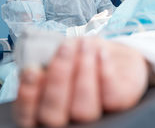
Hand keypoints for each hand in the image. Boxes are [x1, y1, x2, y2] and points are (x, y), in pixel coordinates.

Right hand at [14, 37, 148, 127]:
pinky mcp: (119, 108)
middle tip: (64, 47)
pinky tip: (101, 51)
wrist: (115, 58)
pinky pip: (111, 98)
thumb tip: (41, 61)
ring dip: (83, 71)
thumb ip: (50, 60)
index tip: (31, 69)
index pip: (29, 115)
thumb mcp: (64, 54)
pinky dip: (105, 71)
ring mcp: (94, 116)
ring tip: (85, 43)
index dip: (28, 96)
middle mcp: (68, 119)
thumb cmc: (82, 56)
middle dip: (58, 78)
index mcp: (47, 108)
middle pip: (54, 116)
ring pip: (83, 109)